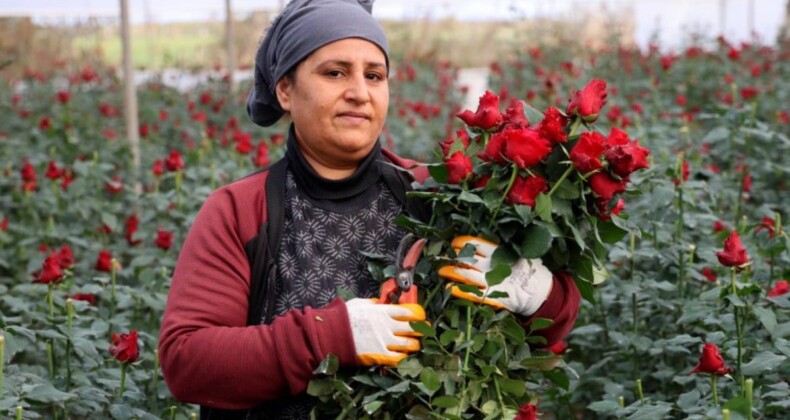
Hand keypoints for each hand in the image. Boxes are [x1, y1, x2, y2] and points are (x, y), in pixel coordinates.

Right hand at [345, 298, 424, 365]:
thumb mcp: (359, 303)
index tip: (421, 316)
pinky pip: (397, 357)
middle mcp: (386, 325)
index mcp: (382, 311)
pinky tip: (406, 357)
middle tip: (425, 331)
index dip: (417, 314)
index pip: (406, 311)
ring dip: (414, 344)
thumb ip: (372, 303)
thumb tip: (380, 302)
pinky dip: (403, 357)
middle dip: (420, 329)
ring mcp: (384, 340)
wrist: (331, 333)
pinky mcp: (379, 354)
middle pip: (411, 327)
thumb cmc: (343, 317)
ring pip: (408, 343)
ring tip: (416, 345)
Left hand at [438, 235, 552, 315]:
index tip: (453, 243)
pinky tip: (449, 288)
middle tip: (441, 257)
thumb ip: (500, 248)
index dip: (461, 242)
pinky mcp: (490, 297)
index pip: (475, 243)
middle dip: (451, 256)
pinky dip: (458, 290)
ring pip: (464, 274)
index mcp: (498, 252)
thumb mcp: (516, 253)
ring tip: (440, 271)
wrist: (539, 292)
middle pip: (466, 258)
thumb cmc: (526, 270)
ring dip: (450, 272)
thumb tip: (480, 242)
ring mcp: (490, 281)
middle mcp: (492, 265)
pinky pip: (470, 293)